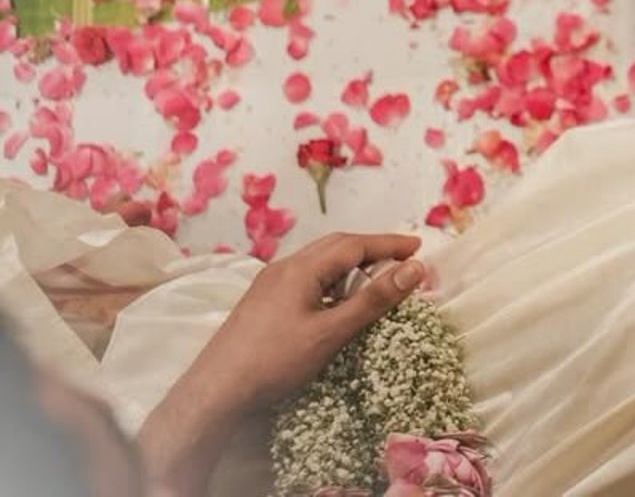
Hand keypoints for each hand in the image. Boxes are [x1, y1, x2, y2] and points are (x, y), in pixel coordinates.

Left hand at [177, 232, 424, 414]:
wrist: (215, 391)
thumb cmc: (275, 360)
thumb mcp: (330, 332)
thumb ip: (373, 300)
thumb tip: (415, 268)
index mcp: (301, 268)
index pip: (354, 244)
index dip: (388, 244)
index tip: (419, 246)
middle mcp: (284, 267)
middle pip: (335, 246)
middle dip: (371, 248)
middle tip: (402, 258)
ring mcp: (269, 284)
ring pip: (318, 261)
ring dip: (350, 263)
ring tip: (376, 277)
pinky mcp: (263, 302)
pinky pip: (306, 277)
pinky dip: (332, 278)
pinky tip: (337, 299)